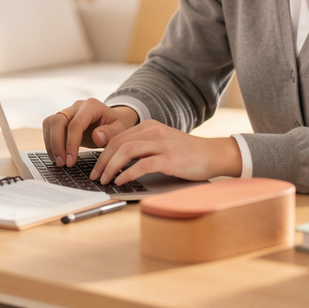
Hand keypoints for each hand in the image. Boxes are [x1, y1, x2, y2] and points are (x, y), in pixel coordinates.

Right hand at [42, 99, 137, 166]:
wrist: (112, 121)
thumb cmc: (116, 126)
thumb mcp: (120, 130)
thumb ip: (110, 133)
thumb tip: (97, 136)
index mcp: (92, 106)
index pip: (75, 124)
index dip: (71, 144)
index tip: (71, 161)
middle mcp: (77, 106)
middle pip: (57, 121)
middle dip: (57, 144)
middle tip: (62, 163)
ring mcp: (68, 111)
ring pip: (50, 122)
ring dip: (51, 143)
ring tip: (58, 161)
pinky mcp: (62, 118)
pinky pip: (49, 126)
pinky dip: (49, 141)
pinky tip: (56, 155)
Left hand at [90, 121, 241, 185]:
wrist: (213, 154)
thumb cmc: (187, 153)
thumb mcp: (162, 143)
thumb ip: (143, 146)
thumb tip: (117, 161)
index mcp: (149, 126)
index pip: (118, 137)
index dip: (103, 153)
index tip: (96, 167)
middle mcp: (154, 131)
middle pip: (118, 143)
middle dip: (103, 161)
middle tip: (96, 176)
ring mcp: (162, 144)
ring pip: (126, 152)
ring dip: (111, 167)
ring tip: (105, 180)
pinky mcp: (169, 159)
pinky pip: (142, 165)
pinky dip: (127, 173)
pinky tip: (121, 181)